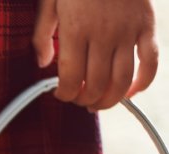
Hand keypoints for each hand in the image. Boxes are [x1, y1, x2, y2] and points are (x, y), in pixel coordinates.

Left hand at [35, 0, 158, 109]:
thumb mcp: (49, 3)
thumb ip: (42, 36)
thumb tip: (43, 64)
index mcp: (76, 31)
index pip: (71, 78)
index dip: (65, 94)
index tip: (62, 94)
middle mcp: (104, 34)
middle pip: (97, 84)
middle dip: (85, 100)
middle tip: (80, 100)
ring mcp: (128, 31)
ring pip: (123, 80)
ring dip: (111, 99)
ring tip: (100, 102)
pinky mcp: (146, 25)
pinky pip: (151, 61)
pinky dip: (143, 82)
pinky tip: (131, 91)